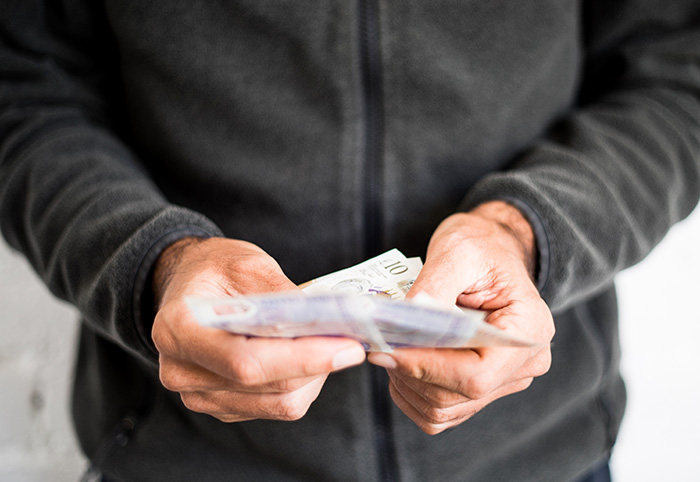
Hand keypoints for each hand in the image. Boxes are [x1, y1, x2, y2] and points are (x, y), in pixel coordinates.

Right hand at [151, 237, 365, 421]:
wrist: (187, 283)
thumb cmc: (214, 268)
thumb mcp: (248, 264)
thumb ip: (281, 296)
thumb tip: (325, 322)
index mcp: (178, 330)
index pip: (246, 361)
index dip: (301, 359)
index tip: (347, 347)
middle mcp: (181, 371)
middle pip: (266, 387)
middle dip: (318, 365)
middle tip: (353, 341)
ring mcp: (198, 395)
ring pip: (277, 402)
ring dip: (313, 376)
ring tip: (330, 344)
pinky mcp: (221, 406)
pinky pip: (273, 406)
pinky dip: (301, 383)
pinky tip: (308, 357)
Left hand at [368, 201, 553, 433]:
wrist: (491, 250)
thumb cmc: (482, 246)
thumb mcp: (458, 251)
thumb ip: (433, 288)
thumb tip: (404, 320)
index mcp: (529, 331)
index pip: (477, 374)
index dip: (428, 367)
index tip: (388, 348)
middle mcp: (523, 365)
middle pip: (456, 395)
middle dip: (409, 371)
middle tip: (380, 340)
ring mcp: (502, 382)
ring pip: (442, 409)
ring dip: (406, 382)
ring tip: (392, 344)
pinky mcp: (479, 391)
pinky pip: (438, 411)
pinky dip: (410, 392)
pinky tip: (402, 360)